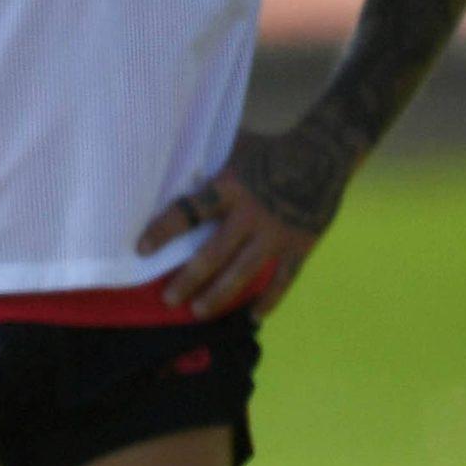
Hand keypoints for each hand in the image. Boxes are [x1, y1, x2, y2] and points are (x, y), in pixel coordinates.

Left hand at [137, 127, 349, 321]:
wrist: (324, 152)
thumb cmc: (271, 148)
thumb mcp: (235, 149)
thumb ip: (210, 166)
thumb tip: (175, 165)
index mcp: (229, 189)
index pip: (188, 213)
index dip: (163, 232)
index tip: (141, 250)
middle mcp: (249, 215)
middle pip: (212, 254)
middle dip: (188, 279)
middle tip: (169, 299)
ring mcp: (276, 234)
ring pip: (243, 273)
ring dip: (219, 295)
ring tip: (199, 311)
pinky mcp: (300, 245)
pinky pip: (283, 279)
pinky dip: (269, 300)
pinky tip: (253, 316)